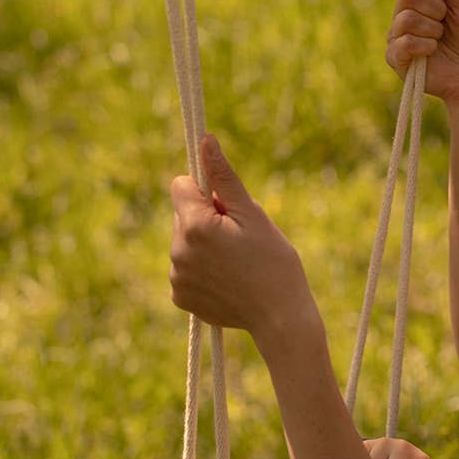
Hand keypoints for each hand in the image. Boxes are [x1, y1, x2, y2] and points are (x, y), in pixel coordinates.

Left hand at [169, 135, 313, 346]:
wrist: (281, 318)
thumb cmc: (275, 263)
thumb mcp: (253, 215)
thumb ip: (224, 177)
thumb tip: (205, 139)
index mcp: (194, 225)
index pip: (181, 185)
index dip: (207, 192)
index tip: (229, 209)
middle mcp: (177, 250)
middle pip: (183, 215)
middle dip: (206, 220)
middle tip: (240, 242)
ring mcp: (177, 277)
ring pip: (184, 243)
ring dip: (204, 246)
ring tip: (236, 264)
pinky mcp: (180, 297)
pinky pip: (185, 270)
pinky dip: (202, 272)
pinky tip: (227, 282)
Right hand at [386, 0, 458, 106]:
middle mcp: (405, 12)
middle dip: (434, 6)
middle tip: (446, 20)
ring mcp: (399, 36)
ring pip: (404, 17)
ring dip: (432, 28)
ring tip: (442, 39)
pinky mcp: (398, 60)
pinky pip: (401, 43)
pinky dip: (423, 46)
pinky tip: (433, 52)